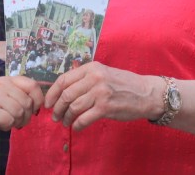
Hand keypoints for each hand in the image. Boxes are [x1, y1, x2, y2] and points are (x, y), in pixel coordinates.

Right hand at [0, 76, 42, 136]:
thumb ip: (14, 93)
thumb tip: (37, 104)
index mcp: (5, 80)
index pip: (32, 84)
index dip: (38, 98)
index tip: (35, 109)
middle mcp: (1, 85)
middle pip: (27, 102)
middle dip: (27, 116)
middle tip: (19, 122)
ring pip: (19, 112)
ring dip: (17, 122)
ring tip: (8, 123)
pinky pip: (8, 120)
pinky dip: (7, 126)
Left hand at [45, 62, 162, 130]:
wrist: (146, 93)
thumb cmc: (124, 84)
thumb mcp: (103, 73)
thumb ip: (85, 78)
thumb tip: (62, 90)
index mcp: (92, 68)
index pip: (64, 79)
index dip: (52, 93)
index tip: (48, 103)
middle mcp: (95, 78)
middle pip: (66, 94)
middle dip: (57, 108)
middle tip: (55, 116)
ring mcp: (100, 92)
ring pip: (73, 107)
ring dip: (66, 118)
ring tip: (66, 122)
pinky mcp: (106, 107)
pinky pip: (84, 118)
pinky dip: (77, 125)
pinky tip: (77, 127)